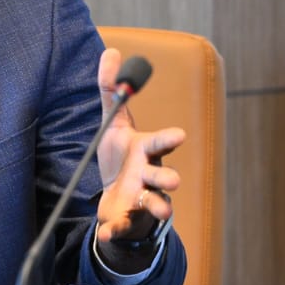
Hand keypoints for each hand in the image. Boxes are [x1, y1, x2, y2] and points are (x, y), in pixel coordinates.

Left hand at [93, 47, 184, 270]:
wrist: (115, 198)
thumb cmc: (120, 157)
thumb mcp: (112, 124)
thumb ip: (110, 90)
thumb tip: (111, 51)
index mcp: (145, 151)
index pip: (159, 143)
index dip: (168, 138)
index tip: (179, 135)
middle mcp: (149, 176)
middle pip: (163, 177)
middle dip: (168, 178)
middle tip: (172, 179)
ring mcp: (141, 200)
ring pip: (155, 205)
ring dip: (158, 207)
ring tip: (162, 210)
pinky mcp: (127, 220)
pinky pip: (122, 228)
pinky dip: (114, 231)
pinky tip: (104, 232)